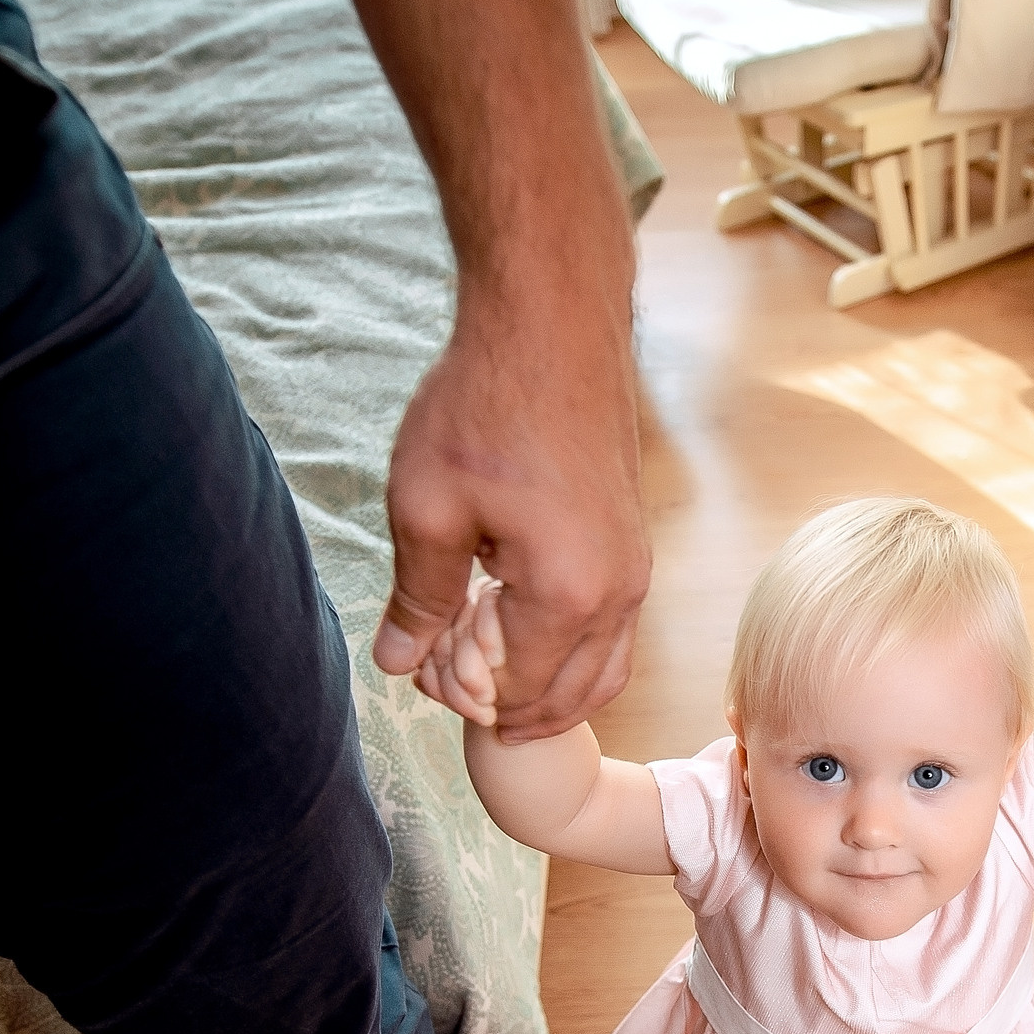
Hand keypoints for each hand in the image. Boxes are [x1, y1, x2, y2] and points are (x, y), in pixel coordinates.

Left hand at [372, 298, 649, 741]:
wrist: (551, 326)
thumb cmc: (484, 408)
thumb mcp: (426, 508)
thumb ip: (417, 598)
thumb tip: (397, 663)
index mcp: (566, 596)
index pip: (512, 693)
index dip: (458, 692)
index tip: (419, 657)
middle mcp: (618, 596)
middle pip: (568, 698)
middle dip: (505, 706)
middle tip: (446, 675)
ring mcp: (635, 573)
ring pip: (601, 674)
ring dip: (544, 689)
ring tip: (484, 667)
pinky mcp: (634, 549)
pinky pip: (613, 635)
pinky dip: (569, 655)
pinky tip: (517, 625)